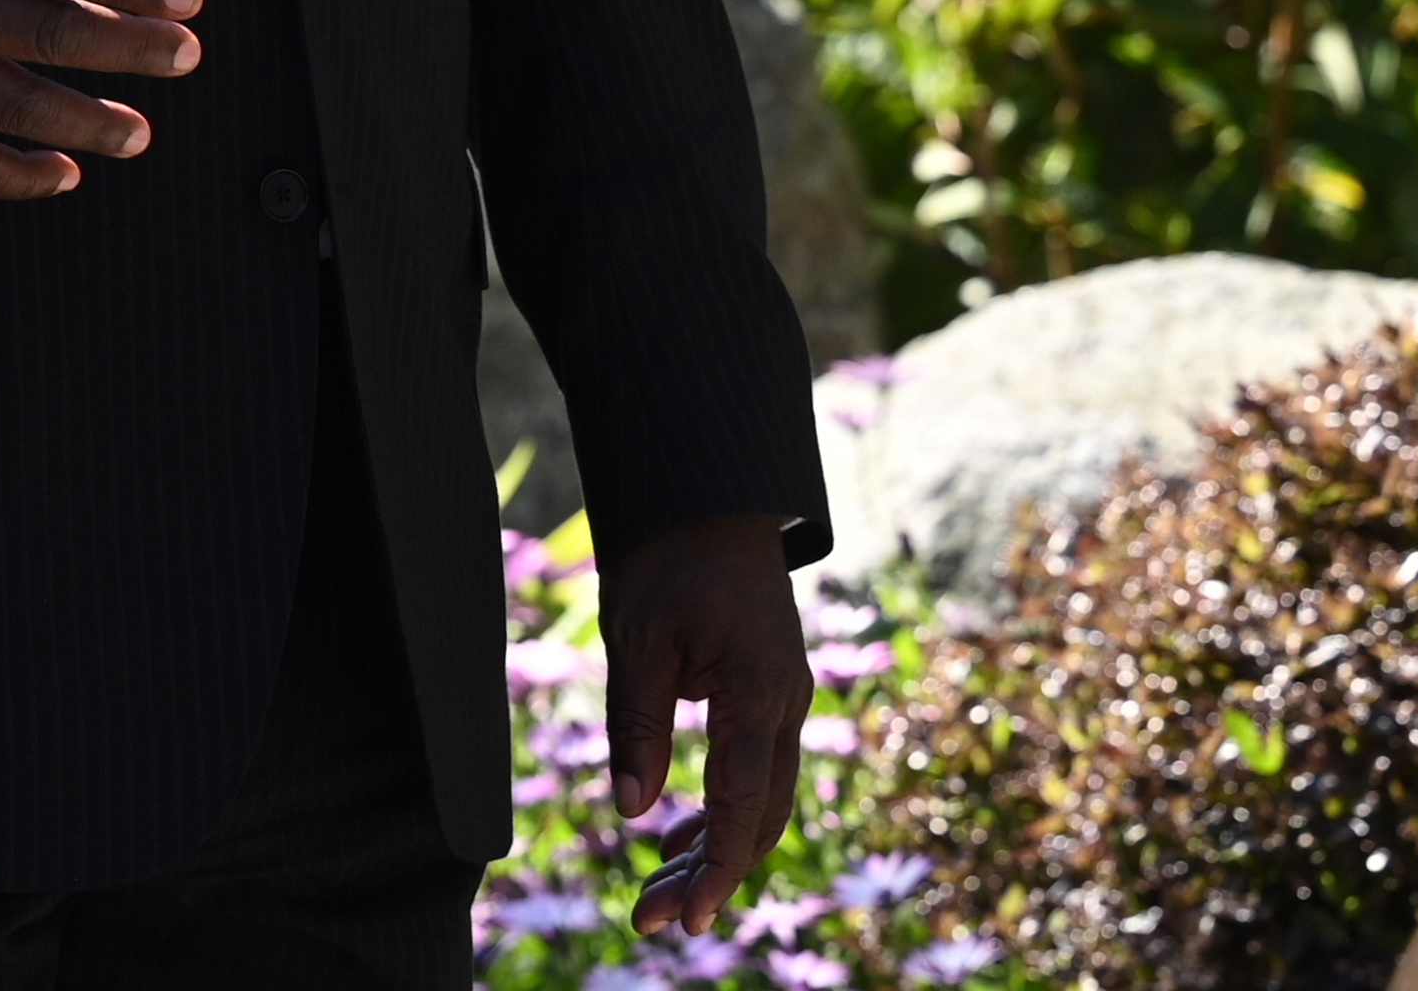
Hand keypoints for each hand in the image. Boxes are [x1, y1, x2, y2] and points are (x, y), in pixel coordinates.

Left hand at [597, 511, 808, 937]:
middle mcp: (786, 706)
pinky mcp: (769, 696)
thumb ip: (637, 725)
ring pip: (760, 800)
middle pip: (758, 817)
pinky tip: (679, 837)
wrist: (708, 498)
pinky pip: (755, 771)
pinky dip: (721, 811)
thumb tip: (631, 810)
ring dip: (715, 848)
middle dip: (709, 874)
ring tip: (659, 893)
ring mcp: (784, 702)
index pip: (743, 805)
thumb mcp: (636, 640)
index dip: (717, 870)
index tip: (688, 919)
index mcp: (760, 694)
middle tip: (652, 919)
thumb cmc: (667, 559)